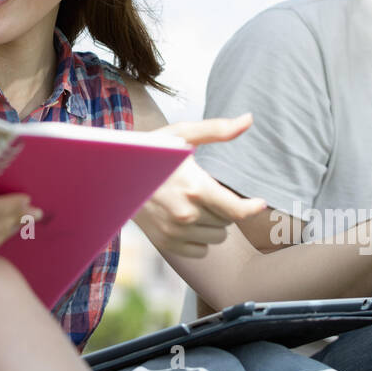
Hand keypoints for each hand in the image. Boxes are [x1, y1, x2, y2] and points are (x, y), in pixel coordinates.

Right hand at [134, 114, 267, 257]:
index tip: (259, 203)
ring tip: (197, 205)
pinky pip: (201, 251)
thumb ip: (218, 130)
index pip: (237, 211)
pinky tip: (188, 221)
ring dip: (214, 223)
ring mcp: (174, 232)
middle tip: (206, 191)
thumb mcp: (181, 135)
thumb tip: (248, 119)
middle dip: (224, 207)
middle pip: (228, 222)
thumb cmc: (150, 152)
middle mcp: (185, 214)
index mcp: (194, 188)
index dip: (253, 208)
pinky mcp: (166, 243)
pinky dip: (200, 239)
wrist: (113, 176)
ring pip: (217, 238)